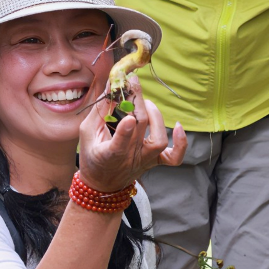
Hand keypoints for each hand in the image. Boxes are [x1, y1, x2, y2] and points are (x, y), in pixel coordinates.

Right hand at [78, 75, 186, 193]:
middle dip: (137, 102)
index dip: (125, 132)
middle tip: (133, 83)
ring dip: (155, 117)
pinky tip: (179, 126)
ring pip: (158, 140)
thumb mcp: (87, 132)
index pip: (119, 145)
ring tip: (146, 105)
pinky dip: (181, 143)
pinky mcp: (155, 161)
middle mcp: (129, 159)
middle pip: (139, 128)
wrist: (102, 184)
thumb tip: (111, 84)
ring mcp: (145, 160)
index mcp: (108, 155)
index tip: (128, 117)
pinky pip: (174, 157)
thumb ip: (100, 109)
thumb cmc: (92, 155)